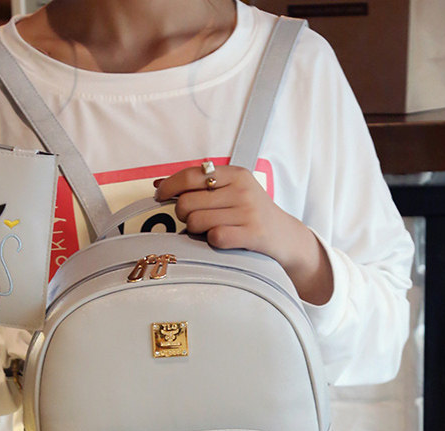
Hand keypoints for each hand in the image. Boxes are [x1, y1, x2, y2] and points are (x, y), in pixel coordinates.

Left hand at [154, 164, 332, 304]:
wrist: (285, 237)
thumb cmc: (251, 215)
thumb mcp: (233, 192)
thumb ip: (200, 187)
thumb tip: (159, 185)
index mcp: (236, 174)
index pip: (191, 175)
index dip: (170, 186)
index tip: (160, 195)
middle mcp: (242, 190)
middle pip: (187, 203)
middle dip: (184, 215)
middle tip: (196, 220)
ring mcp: (248, 212)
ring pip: (195, 222)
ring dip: (196, 231)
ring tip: (211, 230)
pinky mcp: (251, 234)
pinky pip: (213, 238)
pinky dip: (212, 242)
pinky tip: (222, 240)